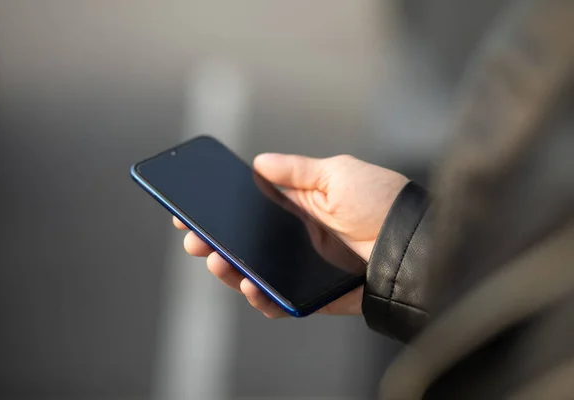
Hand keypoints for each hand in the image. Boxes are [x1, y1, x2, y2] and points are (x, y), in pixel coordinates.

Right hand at [174, 153, 407, 317]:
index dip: (222, 211)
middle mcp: (297, 237)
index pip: (251, 210)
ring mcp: (303, 267)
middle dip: (214, 241)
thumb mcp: (337, 174)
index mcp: (300, 206)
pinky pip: (279, 300)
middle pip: (246, 243)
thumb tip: (258, 162)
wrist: (413, 246)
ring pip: (255, 272)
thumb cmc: (382, 203)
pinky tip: (249, 285)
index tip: (192, 210)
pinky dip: (260, 297)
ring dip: (229, 269)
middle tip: (194, 239)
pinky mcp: (313, 294)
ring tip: (215, 260)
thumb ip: (296, 171)